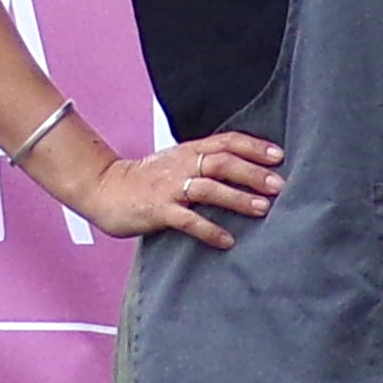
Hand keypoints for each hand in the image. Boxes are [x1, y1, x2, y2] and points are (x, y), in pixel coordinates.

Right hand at [69, 128, 283, 245]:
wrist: (104, 189)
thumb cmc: (147, 179)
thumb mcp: (177, 162)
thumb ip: (205, 163)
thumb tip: (245, 171)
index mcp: (189, 151)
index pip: (226, 141)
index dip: (253, 147)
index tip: (278, 155)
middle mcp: (182, 165)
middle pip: (221, 163)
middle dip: (252, 173)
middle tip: (279, 185)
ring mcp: (169, 188)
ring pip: (208, 188)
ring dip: (236, 198)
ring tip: (262, 209)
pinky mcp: (158, 210)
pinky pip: (187, 220)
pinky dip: (209, 229)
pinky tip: (227, 240)